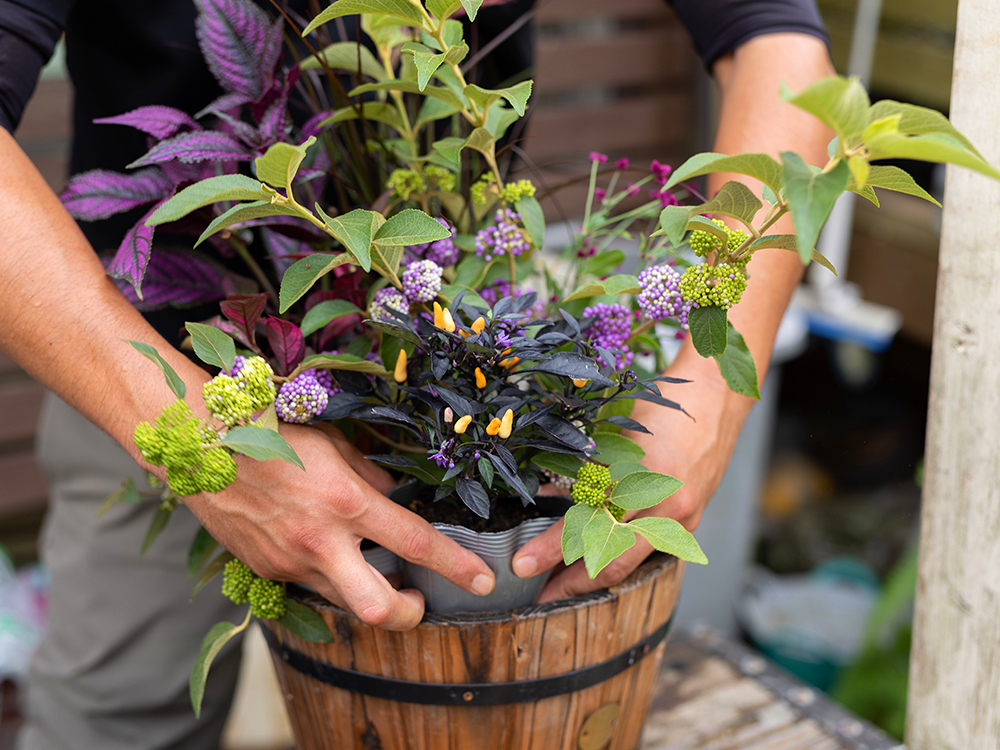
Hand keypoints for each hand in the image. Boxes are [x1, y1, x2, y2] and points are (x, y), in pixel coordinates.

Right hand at [184, 423, 494, 629]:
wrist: (201, 450)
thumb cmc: (273, 435)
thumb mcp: (335, 443)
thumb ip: (371, 476)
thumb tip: (398, 497)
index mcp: (346, 501)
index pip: (415, 542)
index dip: (455, 566)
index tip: (482, 581)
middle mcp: (321, 540)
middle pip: (378, 608)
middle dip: (410, 614)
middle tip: (420, 598)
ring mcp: (291, 562)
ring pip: (344, 603)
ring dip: (368, 594)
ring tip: (373, 568)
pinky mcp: (268, 571)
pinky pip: (310, 585)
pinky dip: (328, 575)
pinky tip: (323, 549)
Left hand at [512, 351, 750, 602]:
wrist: (718, 398)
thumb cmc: (664, 407)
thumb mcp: (616, 432)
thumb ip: (584, 467)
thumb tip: (544, 492)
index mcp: (642, 475)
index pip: (585, 523)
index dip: (551, 546)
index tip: (522, 564)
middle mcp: (664, 503)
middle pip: (611, 558)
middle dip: (571, 582)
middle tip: (538, 595)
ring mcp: (682, 516)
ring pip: (631, 563)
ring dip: (594, 578)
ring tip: (561, 588)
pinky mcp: (690, 521)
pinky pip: (650, 550)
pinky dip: (622, 559)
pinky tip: (597, 565)